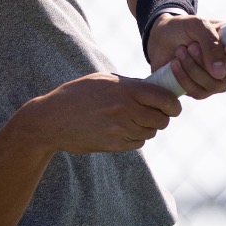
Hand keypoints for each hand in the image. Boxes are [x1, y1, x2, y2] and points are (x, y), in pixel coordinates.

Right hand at [19, 72, 182, 153]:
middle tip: (155, 114)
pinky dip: (136, 138)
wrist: (51, 120)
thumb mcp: (102, 80)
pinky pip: (138, 143)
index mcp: (126, 90)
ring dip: (148, 128)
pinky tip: (123, 130)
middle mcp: (126, 110)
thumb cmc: (76, 95)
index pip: (165, 100)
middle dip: (162, 118)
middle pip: (162, 119)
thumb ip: (129, 84)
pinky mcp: (114, 145)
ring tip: (133, 120)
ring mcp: (120, 129)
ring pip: (150, 132)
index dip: (174, 105)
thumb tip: (154, 88)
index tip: (173, 107)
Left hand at [145, 13, 225, 98]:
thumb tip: (220, 74)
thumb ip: (211, 44)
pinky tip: (175, 64)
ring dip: (193, 68)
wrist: (161, 37)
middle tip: (191, 46)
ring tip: (180, 51)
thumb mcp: (197, 25)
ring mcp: (219, 79)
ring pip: (214, 86)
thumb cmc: (184, 27)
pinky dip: (184, 78)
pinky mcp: (201, 89)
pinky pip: (199, 92)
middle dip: (207, 62)